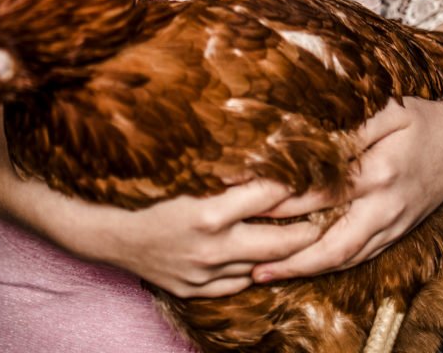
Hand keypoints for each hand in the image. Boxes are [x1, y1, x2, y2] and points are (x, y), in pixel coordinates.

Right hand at [77, 179, 327, 297]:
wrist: (111, 233)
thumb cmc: (148, 192)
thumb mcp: (187, 174)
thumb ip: (227, 169)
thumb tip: (265, 150)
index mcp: (210, 213)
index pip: (269, 196)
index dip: (298, 184)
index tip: (320, 175)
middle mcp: (212, 247)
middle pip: (280, 242)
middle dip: (310, 228)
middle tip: (331, 215)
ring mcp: (206, 275)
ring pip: (263, 267)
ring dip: (286, 252)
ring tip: (309, 235)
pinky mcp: (197, 292)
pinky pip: (239, 285)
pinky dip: (254, 270)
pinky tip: (268, 258)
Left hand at [251, 79, 442, 282]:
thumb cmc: (422, 114)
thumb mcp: (389, 108)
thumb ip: (350, 123)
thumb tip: (307, 133)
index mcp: (378, 175)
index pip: (319, 195)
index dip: (279, 201)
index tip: (243, 200)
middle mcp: (385, 208)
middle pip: (330, 244)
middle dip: (287, 256)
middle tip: (246, 262)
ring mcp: (393, 224)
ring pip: (345, 259)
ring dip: (304, 270)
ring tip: (263, 274)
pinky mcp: (398, 231)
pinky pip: (360, 257)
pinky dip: (329, 266)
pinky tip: (302, 266)